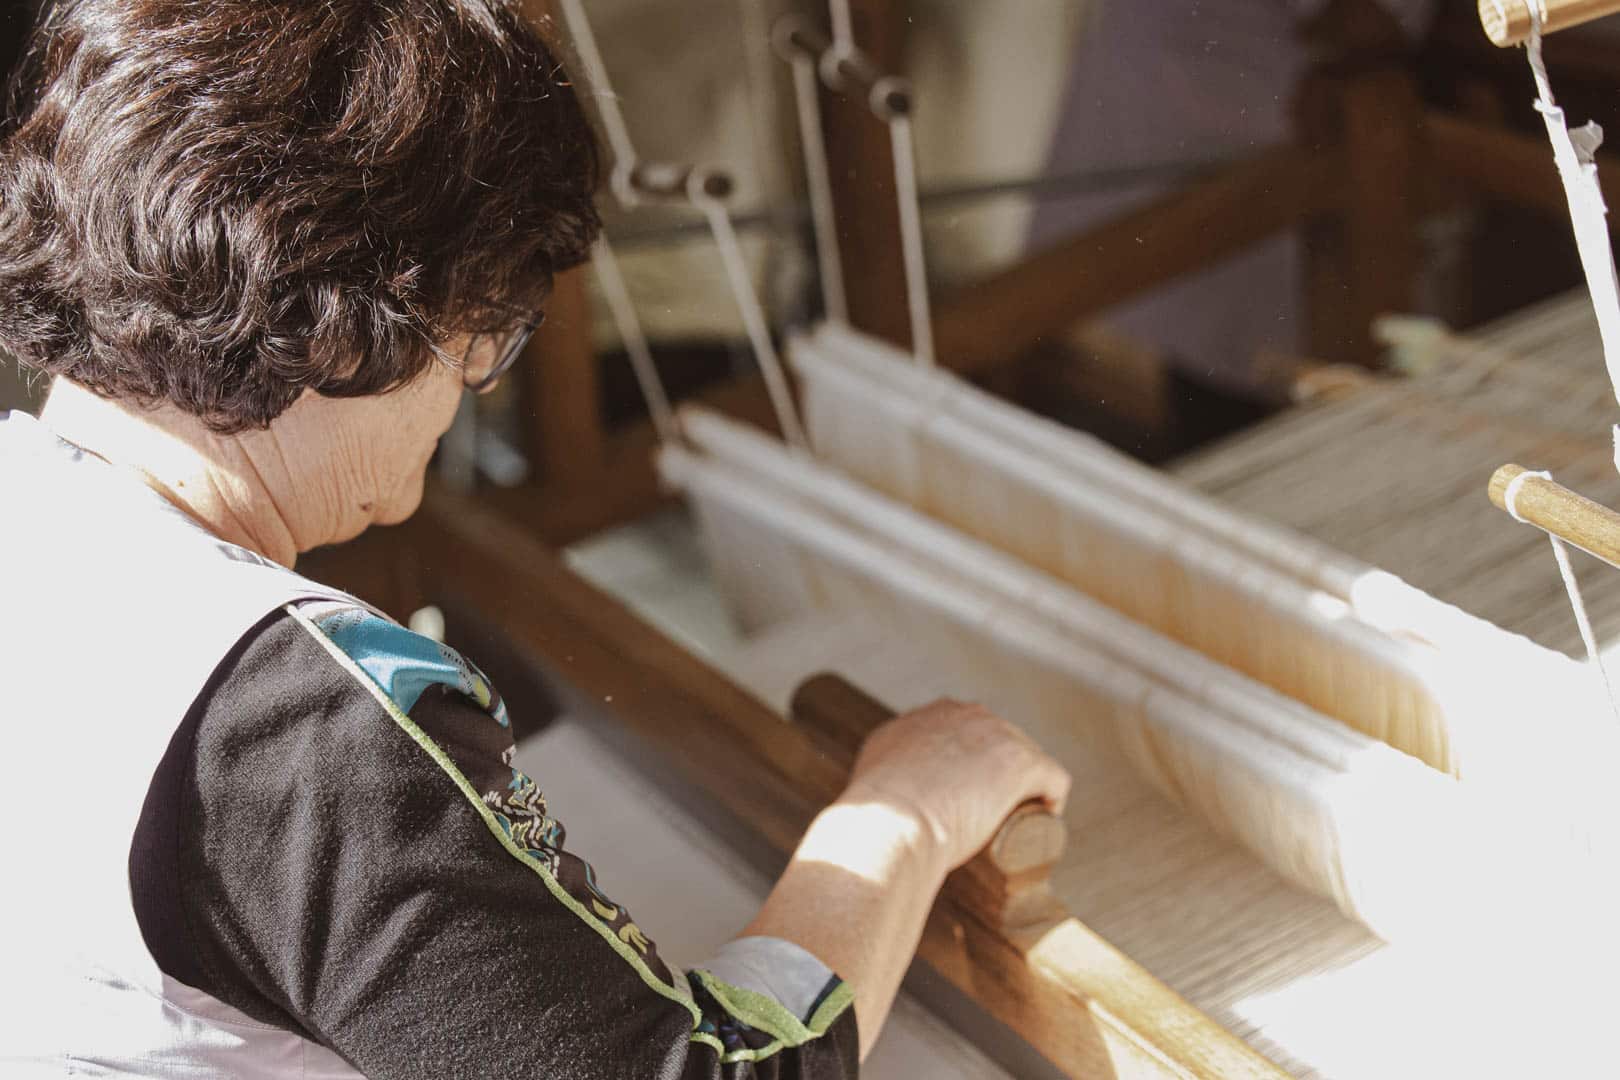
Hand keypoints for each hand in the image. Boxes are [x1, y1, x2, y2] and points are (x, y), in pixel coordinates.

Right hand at [842, 699, 1070, 874]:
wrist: (889, 824)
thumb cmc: (874, 820)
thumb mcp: (868, 781)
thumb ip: (874, 781)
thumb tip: (866, 809)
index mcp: (927, 717)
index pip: (964, 735)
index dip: (971, 766)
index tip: (966, 797)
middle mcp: (962, 714)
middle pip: (998, 743)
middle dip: (999, 775)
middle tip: (992, 815)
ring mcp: (995, 735)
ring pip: (1026, 759)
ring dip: (1026, 787)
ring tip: (1019, 821)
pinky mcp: (1021, 763)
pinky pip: (1053, 778)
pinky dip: (1051, 798)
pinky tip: (1046, 817)